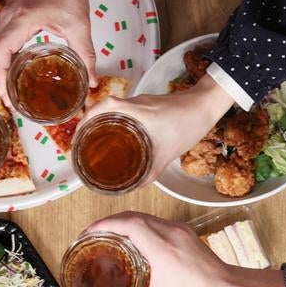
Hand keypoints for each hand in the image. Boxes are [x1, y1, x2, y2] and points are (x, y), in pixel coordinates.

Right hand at [0, 0, 95, 109]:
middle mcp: (7, 20)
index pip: (0, 53)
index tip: (9, 98)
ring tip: (10, 93)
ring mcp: (3, 19)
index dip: (0, 78)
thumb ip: (85, 53)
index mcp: (23, 20)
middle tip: (11, 103)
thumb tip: (92, 82)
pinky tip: (13, 74)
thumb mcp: (78, 22)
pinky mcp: (6, 20)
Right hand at [85, 76, 234, 189]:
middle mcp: (135, 103)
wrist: (206, 105)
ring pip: (113, 107)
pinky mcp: (148, 103)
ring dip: (100, 119)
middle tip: (81, 141)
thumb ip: (151, 170)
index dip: (86, 119)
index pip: (103, 107)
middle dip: (88, 122)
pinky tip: (116, 132)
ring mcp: (142, 101)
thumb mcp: (168, 153)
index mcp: (137, 111)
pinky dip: (114, 118)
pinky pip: (123, 108)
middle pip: (103, 106)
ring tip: (93, 138)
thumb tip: (135, 185)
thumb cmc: (188, 124)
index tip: (78, 135)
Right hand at [87, 212, 285, 286]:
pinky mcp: (184, 231)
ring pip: (143, 216)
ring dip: (123, 223)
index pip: (128, 223)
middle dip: (108, 223)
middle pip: (132, 216)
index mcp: (162, 249)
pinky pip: (155, 221)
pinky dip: (137, 226)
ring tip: (107, 238)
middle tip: (91, 237)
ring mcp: (179, 229)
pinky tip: (131, 241)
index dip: (104, 224)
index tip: (87, 233)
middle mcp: (170, 232)